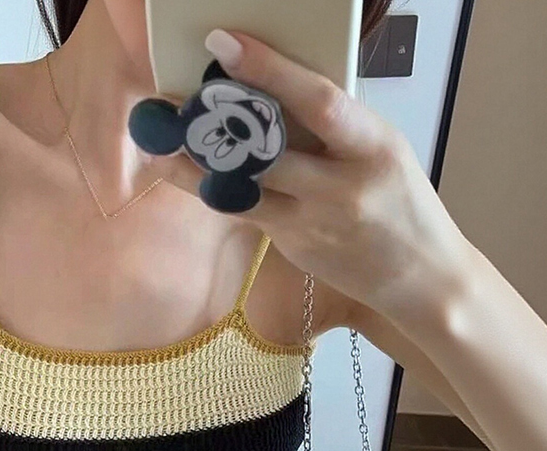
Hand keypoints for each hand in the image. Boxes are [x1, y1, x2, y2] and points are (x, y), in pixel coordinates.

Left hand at [151, 28, 474, 316]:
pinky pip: (247, 212)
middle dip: (217, 124)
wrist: (420, 276)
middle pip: (268, 150)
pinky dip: (214, 191)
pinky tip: (186, 174)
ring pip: (244, 190)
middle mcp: (341, 185)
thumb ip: (334, 128)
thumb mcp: (381, 150)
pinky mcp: (294, 245)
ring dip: (196, 166)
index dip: (268, 70)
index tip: (222, 44)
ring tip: (161, 145)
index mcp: (373, 145)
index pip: (317, 101)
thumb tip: (273, 93)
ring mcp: (314, 221)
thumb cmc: (402, 204)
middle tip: (172, 103)